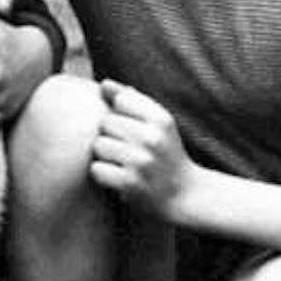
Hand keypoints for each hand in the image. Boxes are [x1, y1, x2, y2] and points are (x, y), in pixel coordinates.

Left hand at [88, 79, 196, 216]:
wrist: (184, 196)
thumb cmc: (166, 154)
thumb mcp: (159, 124)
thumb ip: (132, 100)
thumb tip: (104, 84)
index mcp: (162, 119)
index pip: (120, 100)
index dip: (120, 113)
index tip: (132, 128)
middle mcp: (153, 138)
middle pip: (105, 122)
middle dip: (110, 135)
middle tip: (127, 150)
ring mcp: (141, 162)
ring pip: (98, 146)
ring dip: (105, 156)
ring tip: (122, 164)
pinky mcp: (130, 184)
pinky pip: (96, 169)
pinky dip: (103, 175)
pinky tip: (118, 178)